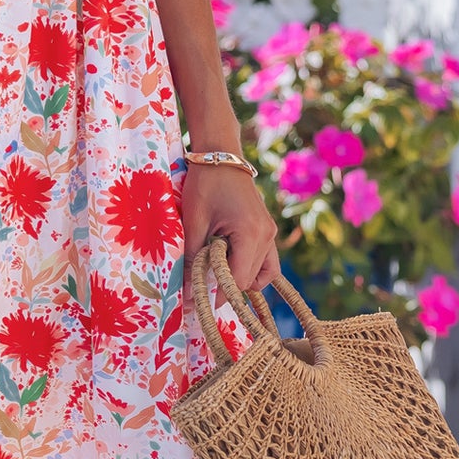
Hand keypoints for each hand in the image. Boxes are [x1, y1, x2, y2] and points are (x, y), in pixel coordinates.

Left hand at [181, 163, 279, 294]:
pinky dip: (251, 268)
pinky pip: (266, 260)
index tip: (200, 303)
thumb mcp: (194, 222)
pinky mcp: (266, 228)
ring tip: (218, 278)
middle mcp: (266, 236)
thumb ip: (193, 259)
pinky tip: (230, 266)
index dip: (219, 294)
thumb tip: (188, 292)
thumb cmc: (205, 184)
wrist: (220, 155)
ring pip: (264, 273)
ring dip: (243, 281)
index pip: (239, 279)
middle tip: (201, 290)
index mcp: (250, 234)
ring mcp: (270, 232)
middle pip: (252, 279)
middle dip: (228, 289)